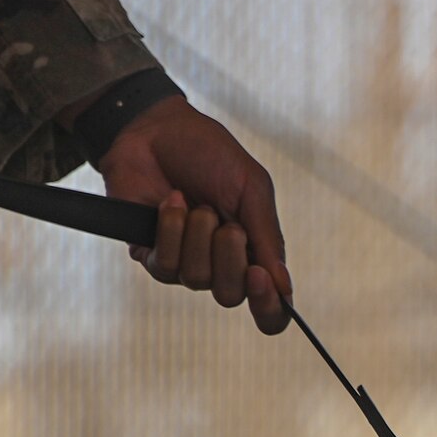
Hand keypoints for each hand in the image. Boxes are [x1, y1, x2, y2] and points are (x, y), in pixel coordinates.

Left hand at [87, 96, 293, 334]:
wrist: (157, 130)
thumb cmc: (210, 155)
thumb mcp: (252, 189)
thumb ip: (268, 237)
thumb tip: (285, 287)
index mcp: (254, 253)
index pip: (268, 306)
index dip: (268, 306)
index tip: (260, 278)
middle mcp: (220, 266)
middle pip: (230, 295)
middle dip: (229, 256)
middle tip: (227, 222)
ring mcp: (185, 264)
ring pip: (197, 279)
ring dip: (198, 234)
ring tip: (194, 203)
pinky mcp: (152, 256)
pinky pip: (165, 266)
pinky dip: (171, 228)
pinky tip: (171, 202)